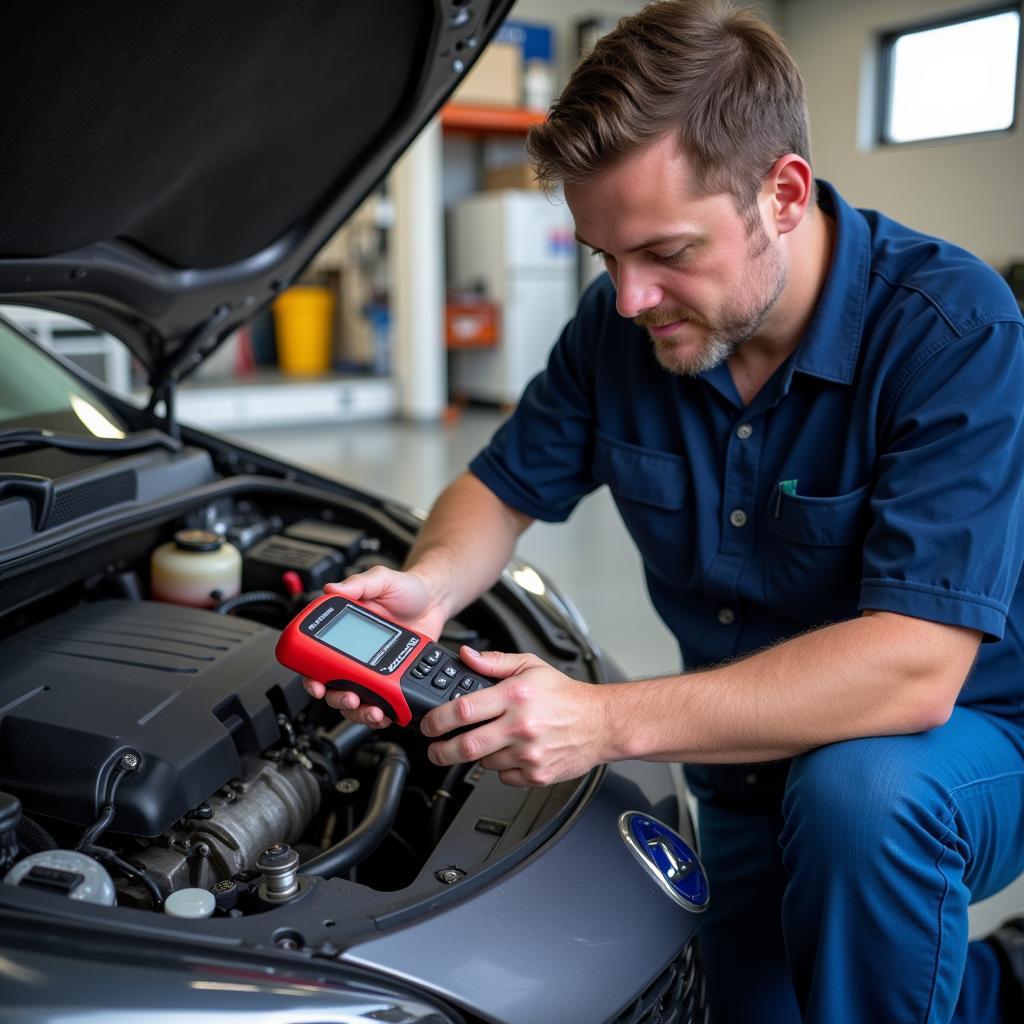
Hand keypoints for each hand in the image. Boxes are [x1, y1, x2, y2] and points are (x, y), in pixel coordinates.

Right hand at [302, 566, 447, 727]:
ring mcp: (373, 669)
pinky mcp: (392, 680)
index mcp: (345, 631)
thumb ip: (359, 584)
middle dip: (336, 698)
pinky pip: (380, 703)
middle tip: (349, 697)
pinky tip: (385, 713)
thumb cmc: (408, 590)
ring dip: (357, 711)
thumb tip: (332, 588)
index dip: (311, 675)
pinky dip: (380, 713)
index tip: (316, 684)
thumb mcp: (382, 580)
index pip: (318, 657)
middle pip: (332, 686)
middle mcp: (354, 653)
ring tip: (371, 709)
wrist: (435, 602)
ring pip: (354, 700)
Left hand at [421, 647, 611, 786]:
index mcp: (515, 696)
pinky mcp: (537, 775)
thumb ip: (494, 663)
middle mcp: (520, 726)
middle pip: (466, 746)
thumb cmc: (567, 696)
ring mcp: (528, 754)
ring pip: (484, 763)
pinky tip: (511, 753)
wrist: (601, 723)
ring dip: (478, 756)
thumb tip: (466, 656)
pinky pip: (504, 777)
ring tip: (488, 742)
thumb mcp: (530, 667)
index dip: (437, 720)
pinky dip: (501, 768)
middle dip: (441, 751)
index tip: (428, 724)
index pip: (463, 710)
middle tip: (434, 749)